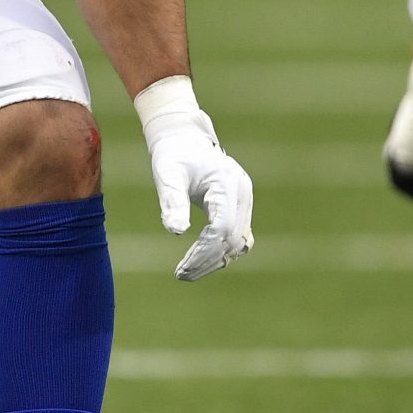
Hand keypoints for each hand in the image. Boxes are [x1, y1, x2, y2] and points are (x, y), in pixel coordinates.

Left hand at [136, 77, 253, 281]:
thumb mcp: (167, 175)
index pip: (221, 228)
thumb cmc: (172, 155)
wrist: (183, 138)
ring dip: (216, 260)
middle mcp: (241, 191)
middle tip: (181, 275)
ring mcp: (244, 199)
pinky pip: (238, 235)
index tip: (182, 269)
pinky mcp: (240, 205)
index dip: (203, 252)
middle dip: (207, 260)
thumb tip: (176, 231)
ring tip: (188, 272)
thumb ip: (172, 201)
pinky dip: (222, 251)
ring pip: (239, 241)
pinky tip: (201, 261)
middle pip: (232, 239)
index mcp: (226, 183)